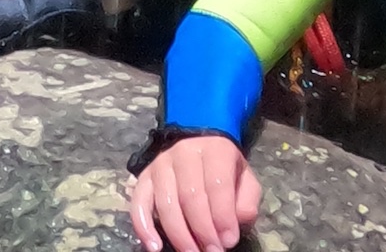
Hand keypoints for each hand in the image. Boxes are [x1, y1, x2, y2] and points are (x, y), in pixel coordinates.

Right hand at [130, 135, 256, 251]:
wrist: (199, 145)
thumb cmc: (223, 169)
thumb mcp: (245, 178)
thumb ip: (247, 200)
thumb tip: (236, 221)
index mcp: (213, 150)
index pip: (216, 184)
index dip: (222, 217)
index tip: (228, 241)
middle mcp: (183, 153)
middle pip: (190, 196)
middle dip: (203, 231)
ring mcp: (160, 164)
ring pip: (166, 203)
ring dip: (179, 235)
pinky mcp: (144, 177)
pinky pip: (139, 202)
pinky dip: (143, 226)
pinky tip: (154, 246)